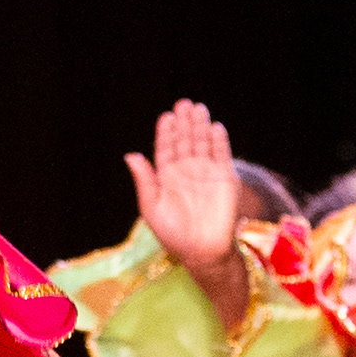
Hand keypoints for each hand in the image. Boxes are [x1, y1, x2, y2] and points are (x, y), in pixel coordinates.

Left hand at [124, 99, 250, 328]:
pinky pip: (222, 156)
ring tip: (198, 109)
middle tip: (183, 104)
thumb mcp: (151, 208)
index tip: (166, 117)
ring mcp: (206, 173)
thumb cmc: (174, 235)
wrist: (203, 252)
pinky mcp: (225, 179)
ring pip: (203, 143)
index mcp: (166, 177)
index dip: (166, 133)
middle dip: (184, 123)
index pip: (166, 148)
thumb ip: (144, 181)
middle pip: (185, 141)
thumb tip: (130, 155)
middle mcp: (186, 171)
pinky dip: (219, 142)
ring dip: (200, 126)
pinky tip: (215, 127)